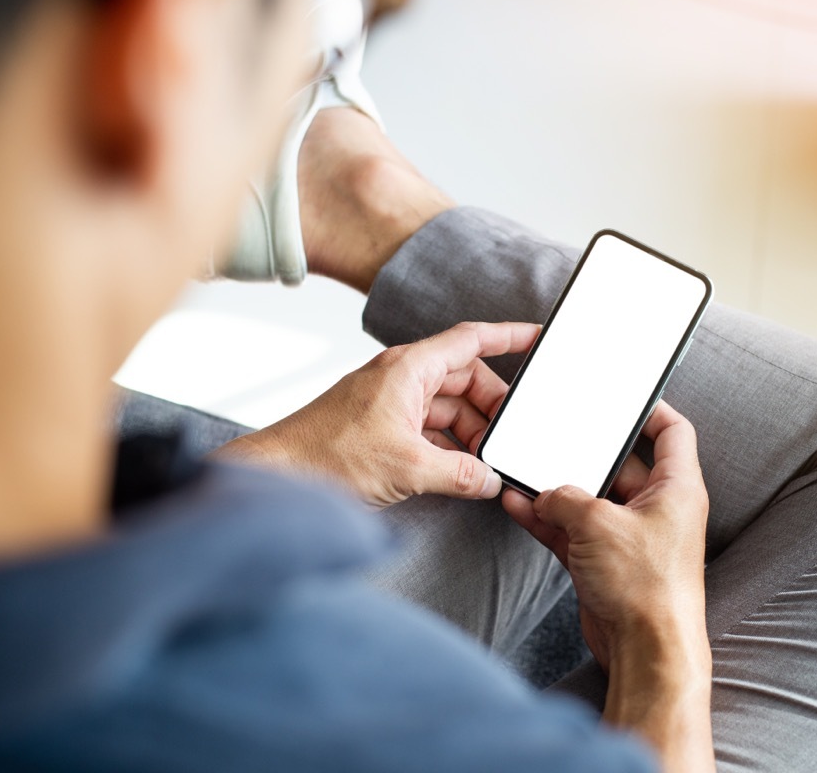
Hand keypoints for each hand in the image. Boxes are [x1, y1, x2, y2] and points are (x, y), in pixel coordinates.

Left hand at [214, 321, 539, 506]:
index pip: (470, 340)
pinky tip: (461, 474)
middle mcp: (401, 380)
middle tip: (510, 437)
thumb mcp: (407, 467)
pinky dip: (449, 450)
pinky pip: (429, 432)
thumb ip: (459, 474)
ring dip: (470, 435)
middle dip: (491, 408)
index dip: (508, 336)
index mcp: (408, 369)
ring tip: (485, 465)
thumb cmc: (324, 457)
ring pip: (448, 410)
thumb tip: (489, 480)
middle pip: (464, 380)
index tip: (538, 337)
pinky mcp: (382, 431)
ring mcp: (390, 405)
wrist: (278, 478)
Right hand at [502, 401, 714, 770]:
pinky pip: (574, 530)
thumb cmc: (646, 586)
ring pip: (590, 500)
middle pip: (620, 465)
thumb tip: (548, 495)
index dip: (651, 408)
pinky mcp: (607, 564)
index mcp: (677, 488)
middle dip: (585, 454)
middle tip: (556, 434)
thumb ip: (567, 497)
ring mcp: (630, 538)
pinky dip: (549, 520)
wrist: (646, 651)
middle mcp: (657, 509)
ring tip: (525, 472)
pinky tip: (520, 506)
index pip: (673, 432)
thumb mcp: (598, 523)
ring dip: (558, 490)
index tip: (623, 395)